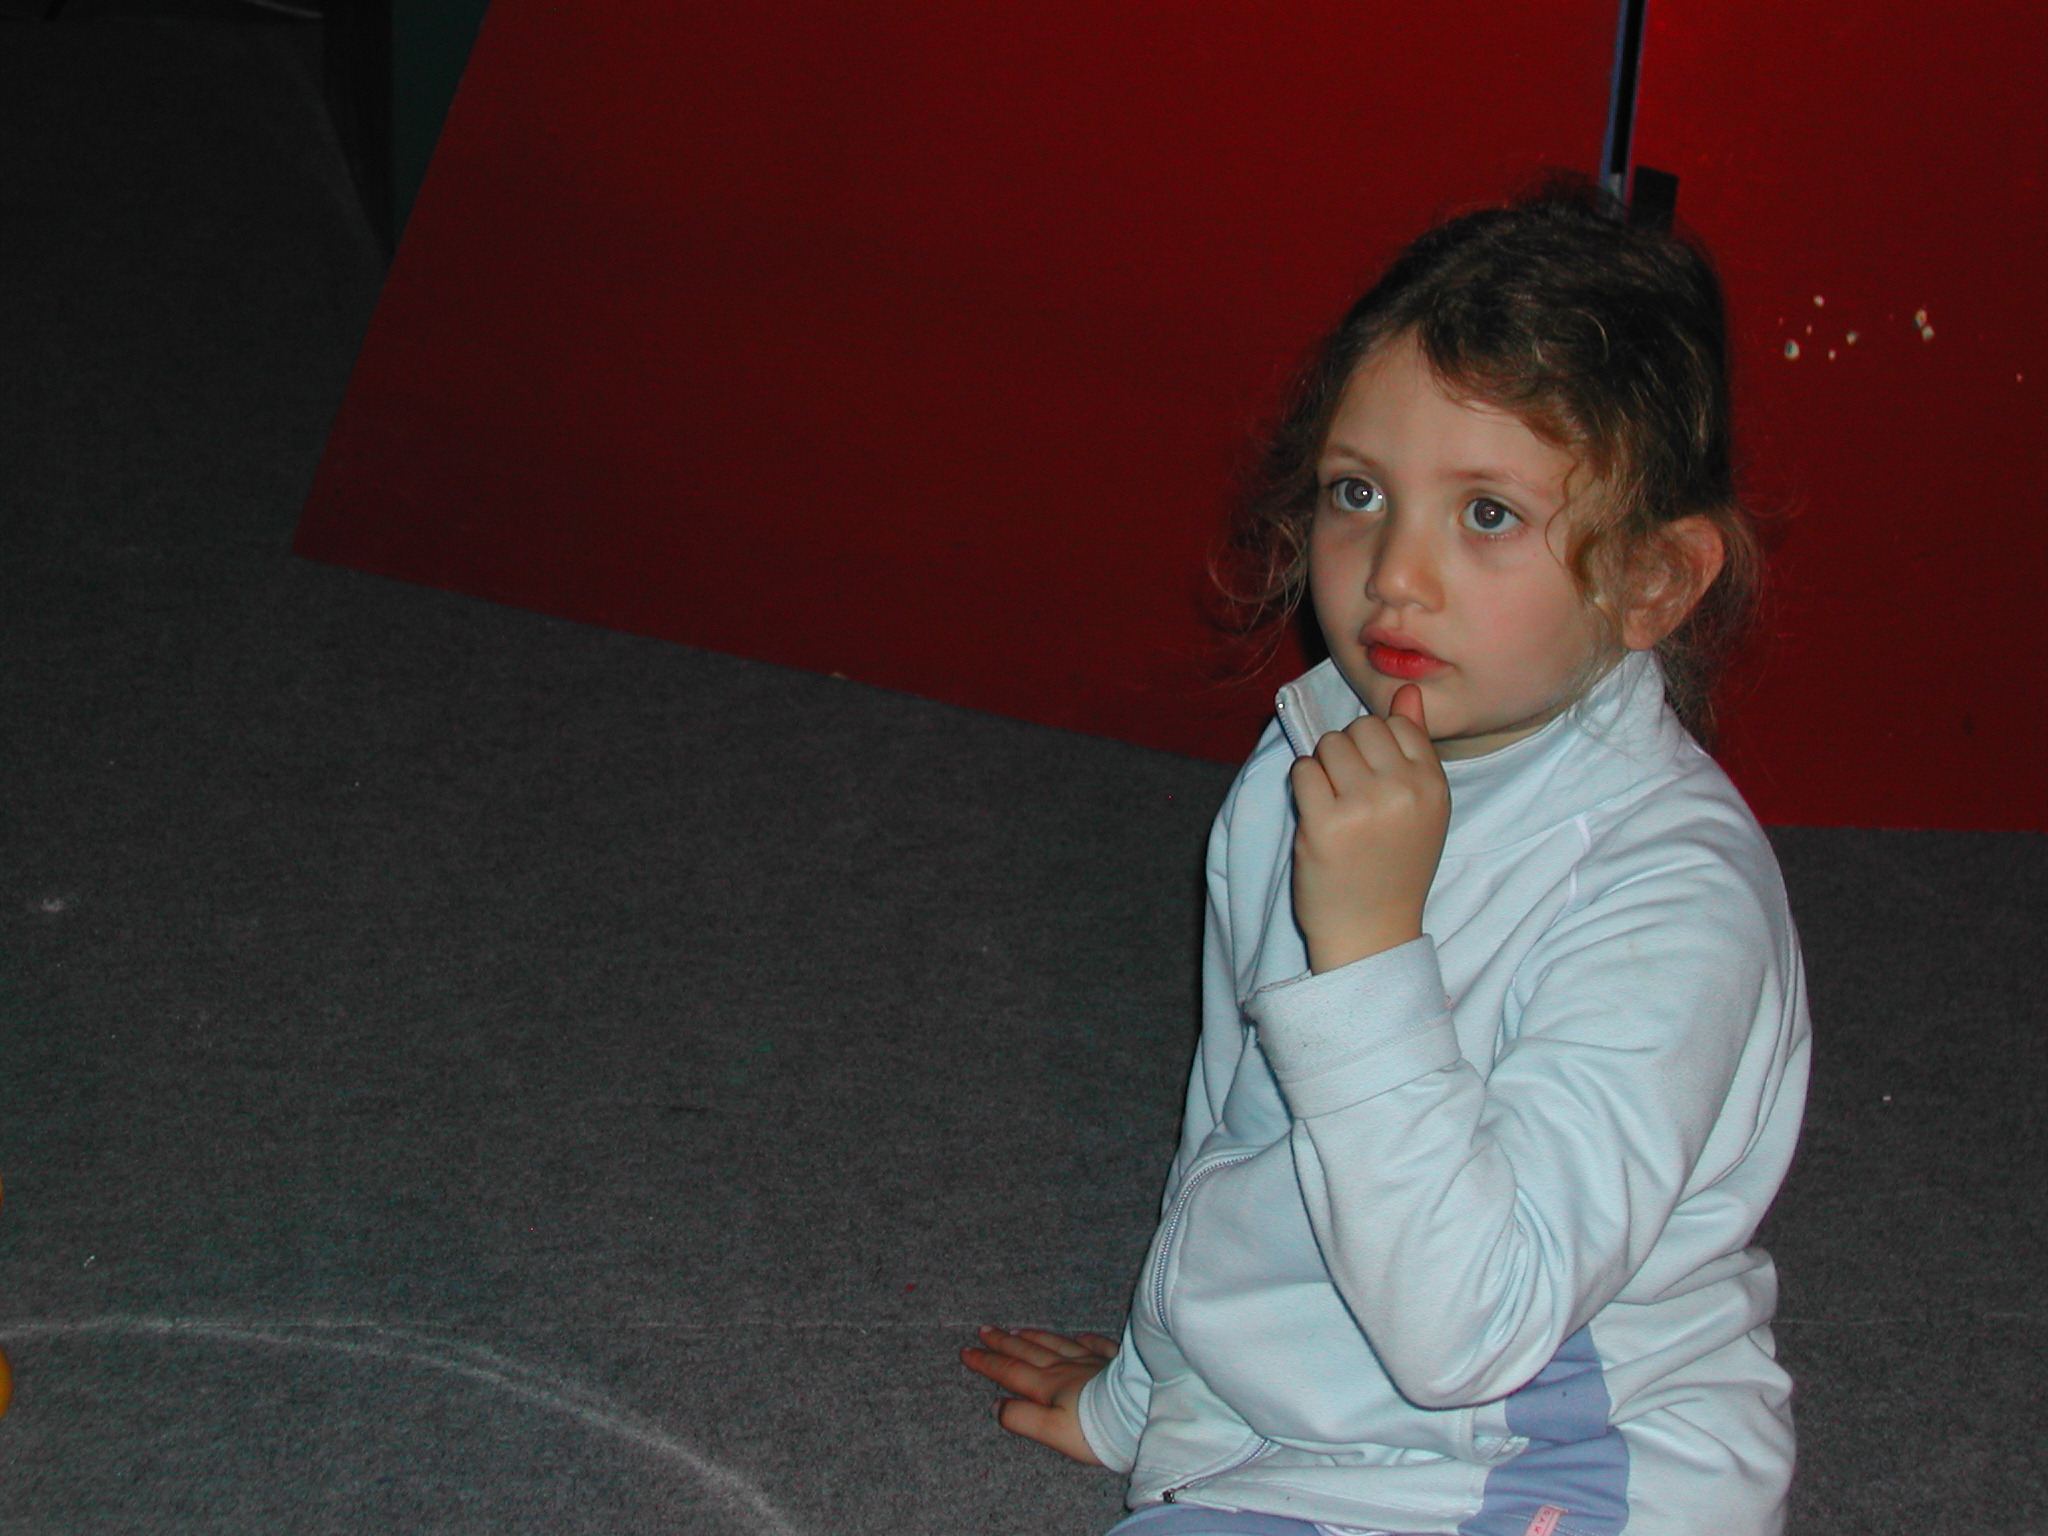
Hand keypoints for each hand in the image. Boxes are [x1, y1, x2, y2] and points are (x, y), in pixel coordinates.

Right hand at [960, 1325, 1116, 1464]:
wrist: (1140, 1414)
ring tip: (1018, 1330)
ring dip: (1034, 1337)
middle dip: (1003, 1342)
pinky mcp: (1116, 1362)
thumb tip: (997, 1407)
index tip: (966, 1352)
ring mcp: (1092, 1362)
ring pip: (1057, 1344)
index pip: (1010, 1372)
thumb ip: (1022, 1418)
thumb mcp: (1052, 1431)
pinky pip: (1096, 1345)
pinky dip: (1084, 1339)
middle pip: (1029, 1352)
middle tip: (984, 1330)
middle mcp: (1066, 1368)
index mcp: (1048, 1386)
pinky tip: (1079, 1335)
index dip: (987, 1363)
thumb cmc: (1095, 1429)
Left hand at [1289, 683, 1449, 973]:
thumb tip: (1407, 691)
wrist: (1372, 931)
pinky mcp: (1325, 822)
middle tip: (1351, 794)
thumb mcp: (1421, 807)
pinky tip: (1317, 814)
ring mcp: (1364, 805)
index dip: (1376, 747)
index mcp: (1433, 785)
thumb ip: (1413, 747)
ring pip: (1329, 744)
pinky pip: (1303, 770)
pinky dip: (1303, 786)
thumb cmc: (1394, 866)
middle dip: (1348, 753)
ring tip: (1335, 805)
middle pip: (1361, 728)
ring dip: (1323, 768)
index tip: (1374, 780)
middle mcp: (1404, 790)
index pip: (1397, 724)